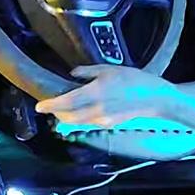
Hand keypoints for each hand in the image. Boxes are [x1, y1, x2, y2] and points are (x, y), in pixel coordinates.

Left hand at [35, 65, 178, 127]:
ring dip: (66, 117)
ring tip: (62, 109)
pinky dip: (79, 119)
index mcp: (95, 93)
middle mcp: (96, 110)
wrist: (155, 99)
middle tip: (49, 106)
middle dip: (56, 113)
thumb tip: (73, 74)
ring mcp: (102, 120)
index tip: (39, 106)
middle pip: (67, 117)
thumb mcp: (109, 69)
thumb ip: (88, 72)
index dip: (50, 106)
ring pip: (76, 122)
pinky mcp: (108, 124)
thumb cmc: (134, 80)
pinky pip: (87, 123)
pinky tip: (80, 111)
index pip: (66, 103)